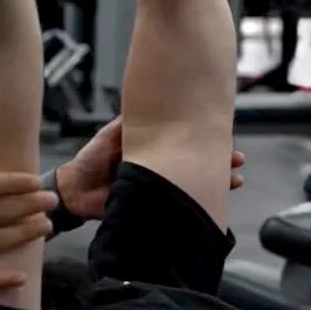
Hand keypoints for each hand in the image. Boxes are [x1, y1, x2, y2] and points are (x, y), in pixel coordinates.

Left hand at [55, 116, 245, 220]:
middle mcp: (161, 168)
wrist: (74, 190)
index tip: (222, 135)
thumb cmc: (91, 160)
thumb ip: (130, 124)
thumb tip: (149, 104)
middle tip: (236, 159)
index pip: (186, 143)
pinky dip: (196, 202)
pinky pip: (180, 203)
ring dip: (215, 182)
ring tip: (233, 179)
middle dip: (219, 162)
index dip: (204, 140)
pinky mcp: (155, 205)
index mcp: (154, 149)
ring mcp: (160, 187)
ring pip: (194, 183)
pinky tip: (212, 201)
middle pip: (196, 164)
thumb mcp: (110, 136)